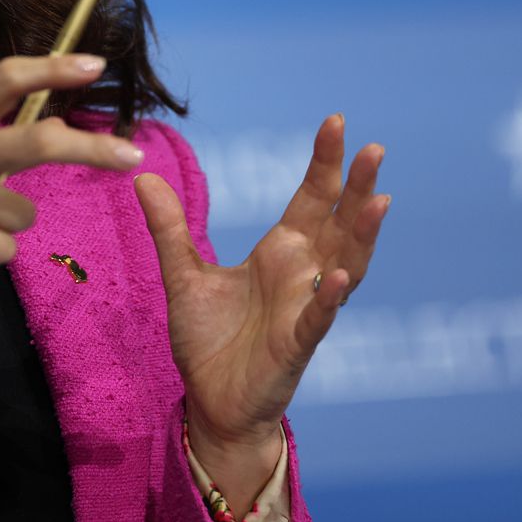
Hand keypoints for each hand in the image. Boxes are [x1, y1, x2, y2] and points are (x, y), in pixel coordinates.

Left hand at [133, 114, 388, 512]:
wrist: (211, 400)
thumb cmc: (209, 339)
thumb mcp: (182, 274)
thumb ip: (169, 228)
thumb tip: (143, 177)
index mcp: (280, 252)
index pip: (311, 198)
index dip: (324, 163)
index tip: (335, 122)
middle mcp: (302, 274)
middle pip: (339, 223)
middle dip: (356, 186)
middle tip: (375, 147)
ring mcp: (305, 308)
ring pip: (345, 266)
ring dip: (361, 235)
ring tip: (377, 200)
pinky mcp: (296, 345)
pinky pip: (318, 319)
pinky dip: (328, 298)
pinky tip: (337, 277)